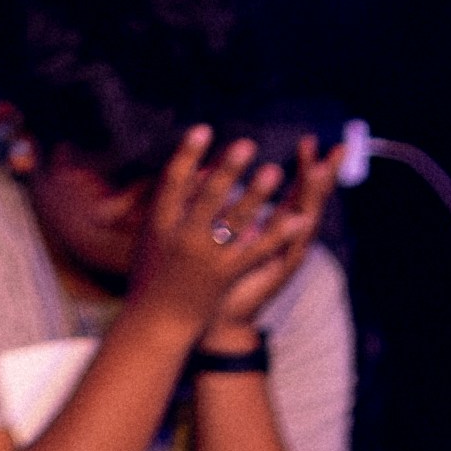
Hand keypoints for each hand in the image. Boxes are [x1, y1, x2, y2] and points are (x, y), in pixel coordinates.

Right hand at [114, 126, 326, 350]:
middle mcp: (183, 239)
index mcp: (159, 224)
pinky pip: (256, 251)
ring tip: (272, 172)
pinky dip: (278, 233)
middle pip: (208, 199)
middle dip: (228, 172)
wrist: (158, 321)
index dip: (187, 154)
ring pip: (235, 223)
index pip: (172, 182)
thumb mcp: (153, 233)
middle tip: (246, 145)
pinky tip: (297, 218)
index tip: (203, 129)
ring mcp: (206, 259)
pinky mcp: (227, 275)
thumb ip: (177, 200)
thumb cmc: (152, 270)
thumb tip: (204, 166)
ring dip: (255, 196)